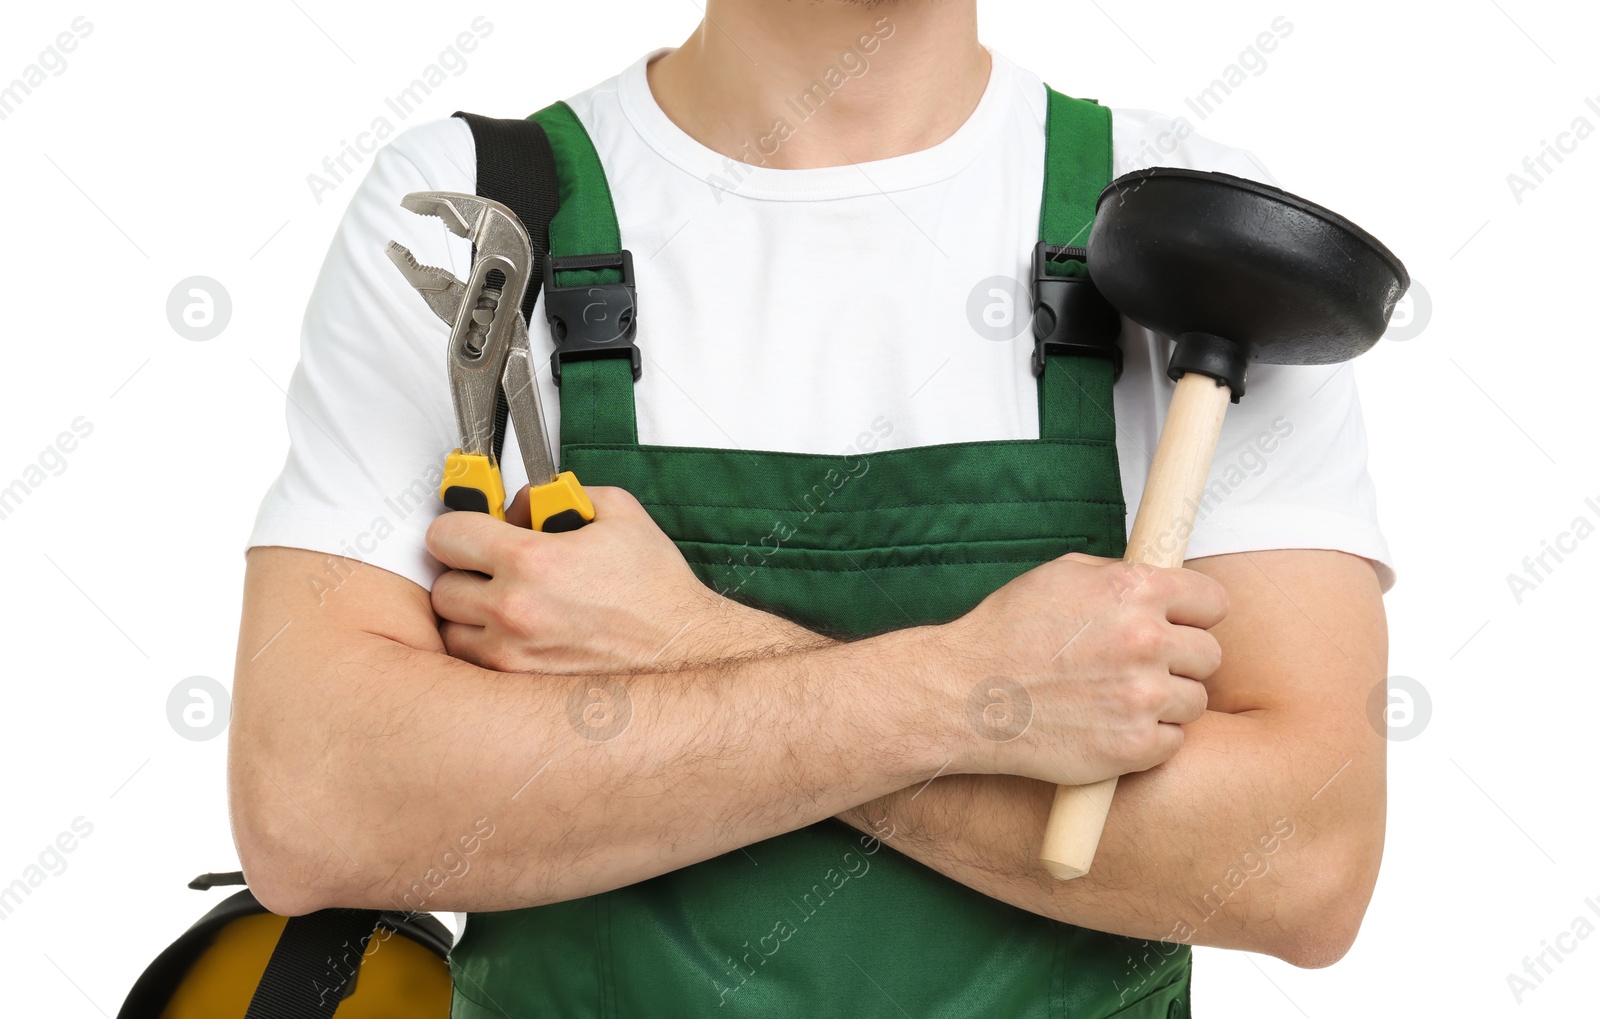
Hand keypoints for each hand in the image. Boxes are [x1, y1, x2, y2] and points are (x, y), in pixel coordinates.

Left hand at [427, 486, 782, 673]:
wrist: (686, 652)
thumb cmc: (657, 592)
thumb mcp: (618, 512)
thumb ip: (558, 494)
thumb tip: (522, 504)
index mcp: (532, 562)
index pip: (445, 536)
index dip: (461, 529)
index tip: (474, 533)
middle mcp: (513, 612)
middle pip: (440, 587)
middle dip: (465, 573)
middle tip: (495, 570)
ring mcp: (512, 656)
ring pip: (449, 632)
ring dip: (469, 616)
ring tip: (507, 606)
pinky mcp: (519, 687)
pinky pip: (472, 665)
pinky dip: (484, 649)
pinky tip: (518, 636)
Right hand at [938, 554, 1225, 786]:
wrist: (965, 696)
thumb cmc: (1009, 632)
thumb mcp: (1062, 575)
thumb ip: (1123, 576)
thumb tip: (1165, 581)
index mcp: (1134, 591)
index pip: (1214, 602)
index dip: (1195, 614)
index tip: (1180, 625)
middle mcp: (1145, 641)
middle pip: (1210, 655)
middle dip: (1180, 659)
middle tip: (1140, 666)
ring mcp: (1141, 697)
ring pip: (1195, 700)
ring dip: (1165, 701)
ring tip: (1119, 697)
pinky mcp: (1133, 746)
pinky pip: (1174, 741)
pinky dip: (1148, 737)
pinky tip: (1111, 724)